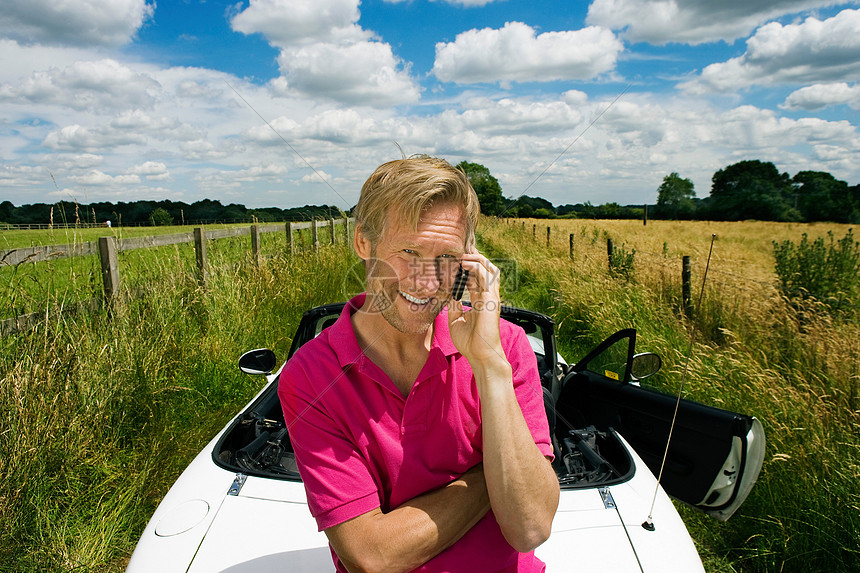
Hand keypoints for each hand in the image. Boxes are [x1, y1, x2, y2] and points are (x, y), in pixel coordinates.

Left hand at [447, 250, 505, 367]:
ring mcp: (491, 297)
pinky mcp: (491, 299)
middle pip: (485, 269)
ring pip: (489, 268)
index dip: (467, 266)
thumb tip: (448, 293)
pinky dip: (475, 267)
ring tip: (462, 255)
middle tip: (459, 251)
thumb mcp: (456, 319)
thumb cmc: (470, 342)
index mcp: (481, 300)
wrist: (480, 355)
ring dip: (476, 259)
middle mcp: (487, 296)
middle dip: (474, 258)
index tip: (454, 260)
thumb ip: (454, 304)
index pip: (477, 277)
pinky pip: (485, 276)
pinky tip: (464, 264)